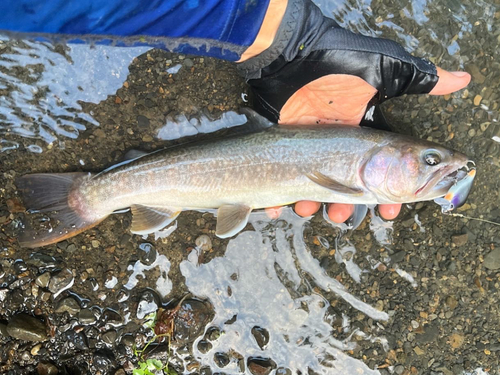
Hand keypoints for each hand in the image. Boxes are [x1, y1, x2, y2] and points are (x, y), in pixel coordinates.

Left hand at [264, 67, 469, 222]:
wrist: (291, 60)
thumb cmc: (340, 65)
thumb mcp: (385, 70)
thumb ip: (421, 80)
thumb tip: (463, 79)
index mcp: (368, 135)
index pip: (385, 171)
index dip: (391, 192)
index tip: (393, 210)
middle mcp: (344, 146)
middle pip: (354, 186)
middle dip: (356, 206)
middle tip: (354, 217)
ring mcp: (316, 149)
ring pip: (325, 189)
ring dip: (327, 207)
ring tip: (330, 214)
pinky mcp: (291, 151)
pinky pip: (293, 182)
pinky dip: (295, 199)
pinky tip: (299, 205)